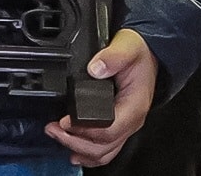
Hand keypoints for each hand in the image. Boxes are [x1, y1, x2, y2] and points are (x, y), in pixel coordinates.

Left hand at [44, 28, 155, 166]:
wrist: (148, 55)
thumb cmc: (139, 54)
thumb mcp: (128, 46)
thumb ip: (112, 57)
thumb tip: (95, 69)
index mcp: (134, 105)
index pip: (109, 129)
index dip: (85, 129)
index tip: (65, 121)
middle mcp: (131, 121)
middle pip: (102, 147)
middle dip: (74, 141)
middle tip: (53, 129)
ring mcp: (125, 126)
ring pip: (103, 152)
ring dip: (78, 148)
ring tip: (57, 136)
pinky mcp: (118, 126)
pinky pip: (105, 149)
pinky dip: (88, 153)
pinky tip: (74, 151)